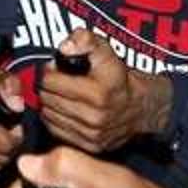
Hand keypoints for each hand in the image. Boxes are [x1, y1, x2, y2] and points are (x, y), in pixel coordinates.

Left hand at [39, 31, 157, 154]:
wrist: (140, 107)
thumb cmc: (118, 77)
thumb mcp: (105, 51)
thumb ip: (84, 40)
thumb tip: (64, 47)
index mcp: (97, 94)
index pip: (50, 81)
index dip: (49, 71)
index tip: (54, 67)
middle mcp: (93, 118)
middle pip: (47, 98)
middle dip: (47, 86)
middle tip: (55, 80)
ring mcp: (91, 135)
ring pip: (49, 115)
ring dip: (49, 102)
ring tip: (59, 93)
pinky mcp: (89, 146)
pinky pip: (56, 131)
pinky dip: (54, 118)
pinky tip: (63, 108)